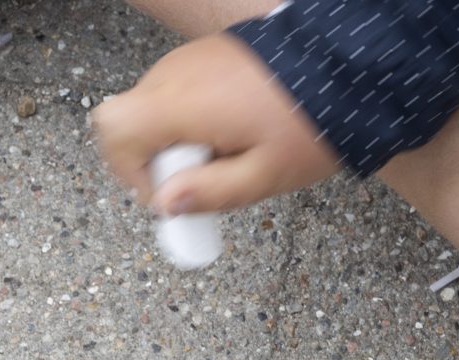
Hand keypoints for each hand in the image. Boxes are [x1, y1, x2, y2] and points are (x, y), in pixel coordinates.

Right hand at [88, 33, 340, 216]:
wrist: (345, 66)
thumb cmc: (309, 123)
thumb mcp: (266, 173)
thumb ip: (212, 192)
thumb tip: (166, 205)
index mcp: (182, 103)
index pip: (113, 130)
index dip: (127, 170)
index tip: (168, 194)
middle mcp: (173, 74)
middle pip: (132, 122)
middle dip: (162, 160)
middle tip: (213, 176)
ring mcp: (185, 59)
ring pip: (156, 110)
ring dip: (183, 140)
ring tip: (237, 151)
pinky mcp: (202, 55)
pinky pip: (179, 94)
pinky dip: (196, 119)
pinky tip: (240, 129)